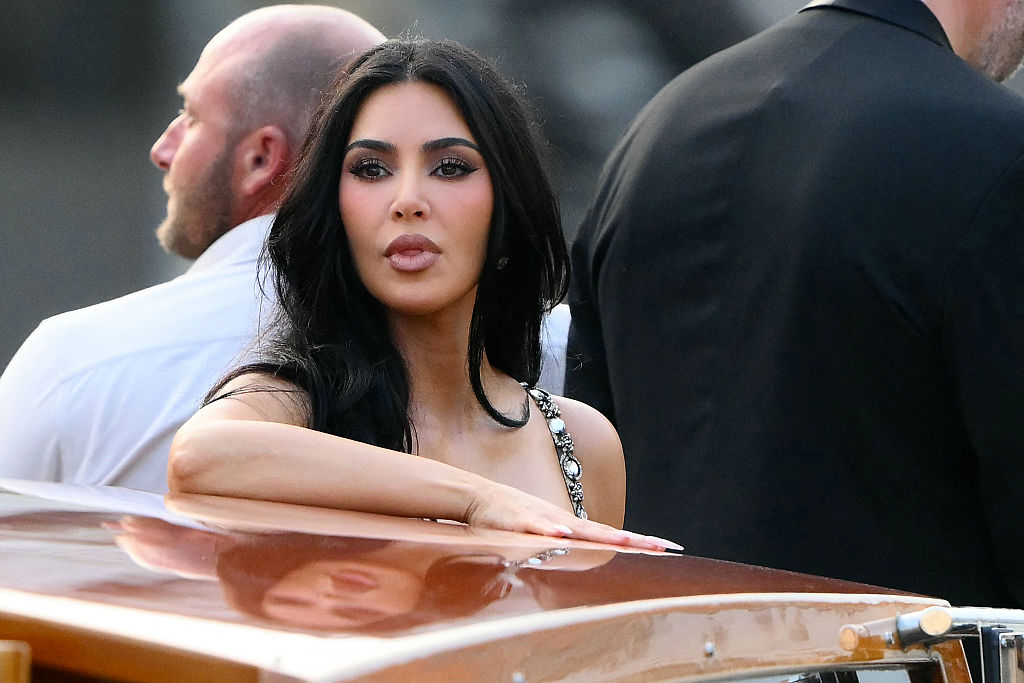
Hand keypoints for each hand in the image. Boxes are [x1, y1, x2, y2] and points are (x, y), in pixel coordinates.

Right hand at [463, 481, 681, 550]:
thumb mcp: (543, 533)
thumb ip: (562, 545)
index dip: (636, 541)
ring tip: (625, 541)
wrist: (478, 496)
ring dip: (600, 535)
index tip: (665, 546)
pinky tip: (562, 535)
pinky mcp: (519, 520)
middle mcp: (563, 521)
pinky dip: (550, 530)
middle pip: (602, 532)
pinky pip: (537, 526)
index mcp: (570, 526)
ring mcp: (543, 519)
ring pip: (576, 528)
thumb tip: (582, 556)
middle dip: (632, 540)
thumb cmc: (512, 517)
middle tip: (660, 545)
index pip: (609, 535)